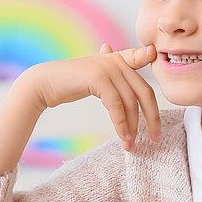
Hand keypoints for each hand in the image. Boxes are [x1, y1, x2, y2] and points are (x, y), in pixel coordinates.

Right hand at [24, 44, 160, 150]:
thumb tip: (126, 88)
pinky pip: (116, 105)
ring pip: (131, 102)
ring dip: (133, 127)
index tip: (154, 55)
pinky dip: (121, 124)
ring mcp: (107, 67)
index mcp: (117, 59)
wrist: (45, 83)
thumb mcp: (97, 78)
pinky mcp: (98, 78)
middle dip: (152, 117)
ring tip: (132, 146)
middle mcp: (115, 60)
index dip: (147, 57)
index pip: (138, 58)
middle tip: (156, 137)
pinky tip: (123, 137)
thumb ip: (113, 78)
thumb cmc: (71, 83)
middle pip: (144, 91)